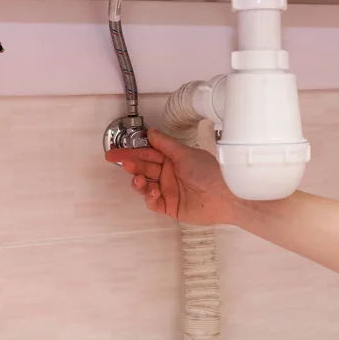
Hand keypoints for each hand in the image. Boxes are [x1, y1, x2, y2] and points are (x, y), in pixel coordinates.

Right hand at [105, 129, 236, 224]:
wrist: (224, 196)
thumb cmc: (210, 172)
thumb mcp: (184, 153)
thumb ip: (165, 144)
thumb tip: (152, 132)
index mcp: (173, 160)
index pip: (147, 154)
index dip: (131, 153)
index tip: (115, 152)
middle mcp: (170, 174)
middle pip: (144, 169)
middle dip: (132, 165)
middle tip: (124, 163)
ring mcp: (169, 191)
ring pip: (145, 186)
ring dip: (138, 182)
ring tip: (137, 179)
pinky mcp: (171, 207)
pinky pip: (153, 203)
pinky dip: (150, 197)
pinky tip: (154, 192)